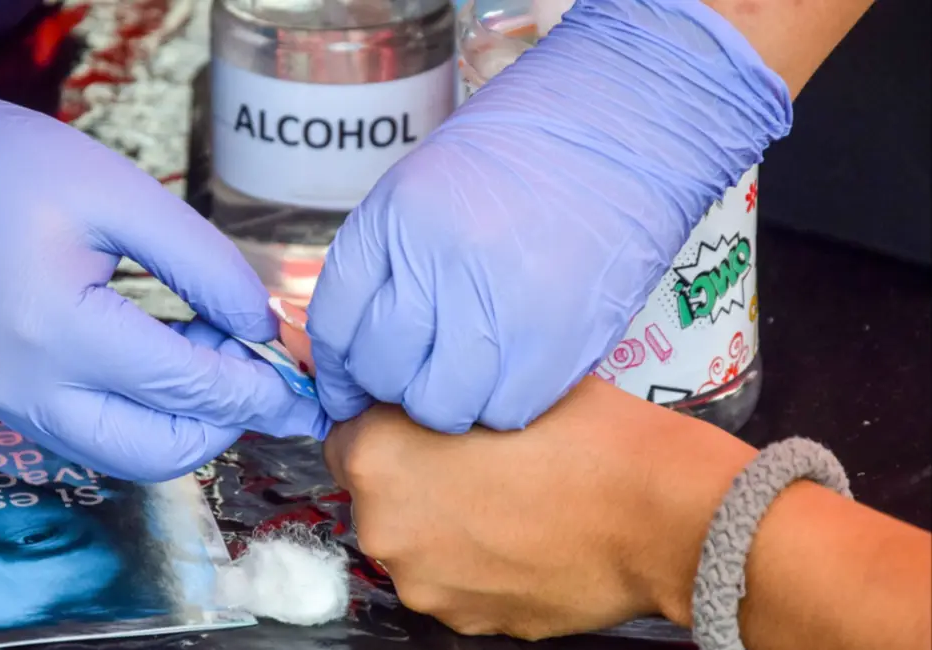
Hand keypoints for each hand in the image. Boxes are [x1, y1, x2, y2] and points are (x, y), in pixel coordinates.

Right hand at [0, 53, 328, 480]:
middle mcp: (28, 388)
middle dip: (227, 420)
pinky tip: (169, 356)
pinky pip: (100, 437)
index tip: (302, 381)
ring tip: (209, 345)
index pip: (184, 387)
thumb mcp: (123, 194)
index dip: (256, 388)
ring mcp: (13, 405)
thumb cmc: (8, 168)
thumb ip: (205, 265)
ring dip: (189, 420)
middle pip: (160, 450)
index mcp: (54, 329)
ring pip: (131, 457)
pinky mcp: (12, 403)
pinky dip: (150, 415)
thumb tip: (262, 328)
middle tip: (259, 364)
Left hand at [307, 0, 791, 430]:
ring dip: (445, 403)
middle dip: (389, 386)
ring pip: (439, 405)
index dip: (336, 372)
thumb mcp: (425, 188)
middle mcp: (437, 262)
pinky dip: (500, 405)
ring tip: (467, 375)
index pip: (334, 326)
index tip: (346, 390)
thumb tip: (353, 356)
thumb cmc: (522, 156)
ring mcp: (499, 304)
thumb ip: (388, 265)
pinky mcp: (558, 340)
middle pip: (381, 371)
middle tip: (417, 373)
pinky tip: (512, 373)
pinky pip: (504, 411)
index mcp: (394, 220)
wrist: (621, 127)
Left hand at [323, 377, 756, 638]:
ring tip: (510, 499)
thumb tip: (423, 395)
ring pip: (417, 540)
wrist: (665, 516)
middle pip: (378, 491)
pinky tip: (524, 535)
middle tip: (475, 456)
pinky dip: (476, 561)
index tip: (420, 420)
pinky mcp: (465, 620)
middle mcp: (384, 526)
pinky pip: (454, 578)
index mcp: (377, 456)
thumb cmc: (591, 435)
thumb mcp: (501, 376)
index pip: (344, 431)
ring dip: (445, 522)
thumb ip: (439, 389)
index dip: (386, 422)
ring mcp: (424, 583)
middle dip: (414, 474)